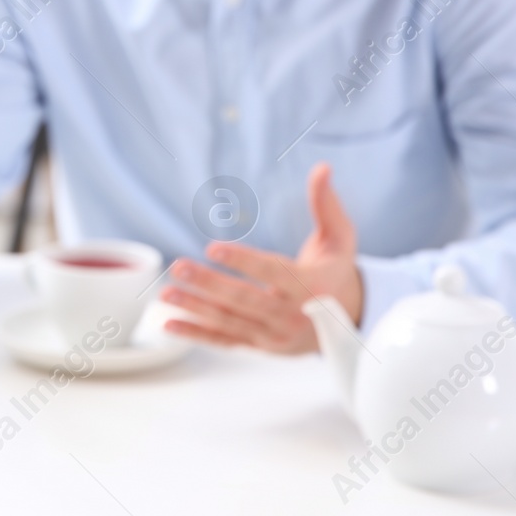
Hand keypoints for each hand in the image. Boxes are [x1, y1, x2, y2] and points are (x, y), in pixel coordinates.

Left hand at [160, 161, 362, 353]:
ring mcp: (275, 337)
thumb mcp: (340, 238)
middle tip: (179, 266)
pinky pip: (225, 342)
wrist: (348, 320)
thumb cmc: (337, 271)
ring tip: (167, 292)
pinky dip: (197, 335)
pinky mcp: (260, 347)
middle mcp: (292, 317)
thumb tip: (322, 168)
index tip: (214, 247)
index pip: (273, 273)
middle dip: (210, 284)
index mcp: (312, 287)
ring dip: (196, 308)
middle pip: (245, 300)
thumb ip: (327, 205)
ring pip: (230, 322)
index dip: (244, 261)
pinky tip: (169, 324)